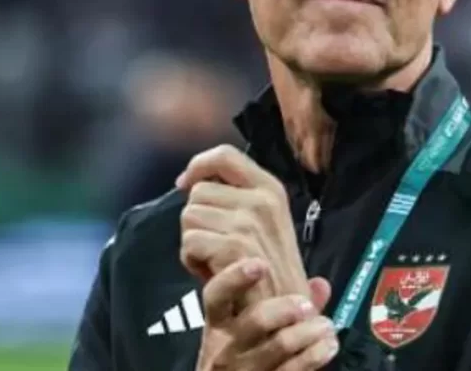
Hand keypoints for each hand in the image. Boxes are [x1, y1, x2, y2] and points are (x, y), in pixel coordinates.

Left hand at [177, 144, 310, 303]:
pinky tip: (212, 275)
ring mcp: (249, 222)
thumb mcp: (262, 223)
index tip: (184, 183)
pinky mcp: (234, 247)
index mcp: (271, 188)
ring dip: (194, 242)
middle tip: (216, 247)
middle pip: (198, 192)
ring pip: (189, 217)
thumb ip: (235, 197)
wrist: (286, 315)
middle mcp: (262, 199)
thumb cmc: (268, 273)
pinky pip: (189, 242)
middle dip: (197, 219)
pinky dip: (192, 262)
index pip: (224, 156)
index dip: (198, 166)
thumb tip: (191, 181)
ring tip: (217, 262)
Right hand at [197, 259, 337, 370]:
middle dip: (287, 307)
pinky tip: (328, 345)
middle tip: (307, 305)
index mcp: (218, 323)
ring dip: (310, 331)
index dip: (235, 278)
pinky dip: (317, 353)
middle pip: (256, 319)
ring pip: (281, 344)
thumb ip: (284, 303)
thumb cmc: (243, 355)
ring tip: (326, 326)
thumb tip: (320, 284)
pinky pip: (295, 368)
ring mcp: (245, 369)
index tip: (260, 264)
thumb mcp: (250, 329)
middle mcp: (226, 346)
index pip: (216, 295)